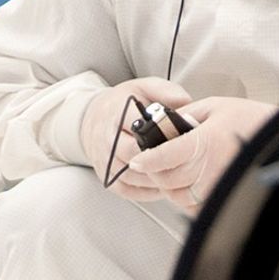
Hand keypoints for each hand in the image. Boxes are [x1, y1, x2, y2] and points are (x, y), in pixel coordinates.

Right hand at [79, 78, 191, 200]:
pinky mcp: (106, 176)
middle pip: (134, 156)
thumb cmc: (120, 105)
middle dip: (159, 159)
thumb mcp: (143, 88)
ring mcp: (105, 160)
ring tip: (176, 173)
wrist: (91, 118)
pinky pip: (128, 190)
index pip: (139, 130)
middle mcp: (107, 138)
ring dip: (156, 178)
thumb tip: (187, 104)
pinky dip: (148, 191)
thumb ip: (166, 92)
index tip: (178, 138)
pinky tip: (162, 185)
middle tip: (180, 160)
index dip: (161, 136)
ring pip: (133, 176)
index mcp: (117, 114)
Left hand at [128, 96, 276, 213]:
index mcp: (203, 143)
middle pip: (166, 178)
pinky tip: (186, 186)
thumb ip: (188, 114)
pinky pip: (194, 207)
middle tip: (151, 162)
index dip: (146, 160)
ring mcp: (216, 185)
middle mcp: (207, 168)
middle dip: (154, 171)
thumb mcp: (216, 106)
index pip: (164, 156)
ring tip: (169, 173)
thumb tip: (169, 124)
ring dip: (168, 186)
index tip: (136, 160)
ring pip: (177, 195)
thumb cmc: (251, 119)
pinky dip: (184, 199)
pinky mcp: (223, 196)